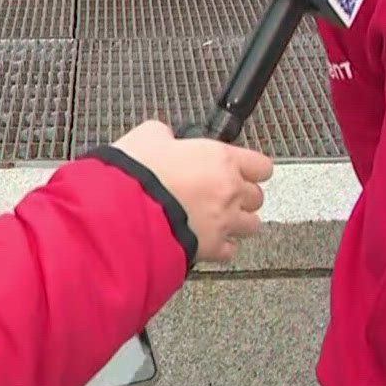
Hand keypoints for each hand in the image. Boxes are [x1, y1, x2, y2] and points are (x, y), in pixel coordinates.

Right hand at [113, 120, 272, 262]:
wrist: (124, 213)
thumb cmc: (137, 175)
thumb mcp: (147, 136)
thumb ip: (164, 135)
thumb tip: (164, 137)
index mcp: (221, 159)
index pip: (261, 165)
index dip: (251, 168)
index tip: (242, 170)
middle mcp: (229, 191)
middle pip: (257, 197)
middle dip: (243, 195)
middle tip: (224, 193)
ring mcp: (223, 222)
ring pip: (251, 225)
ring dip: (238, 221)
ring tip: (220, 218)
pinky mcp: (211, 249)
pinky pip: (229, 250)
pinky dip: (221, 246)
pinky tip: (208, 239)